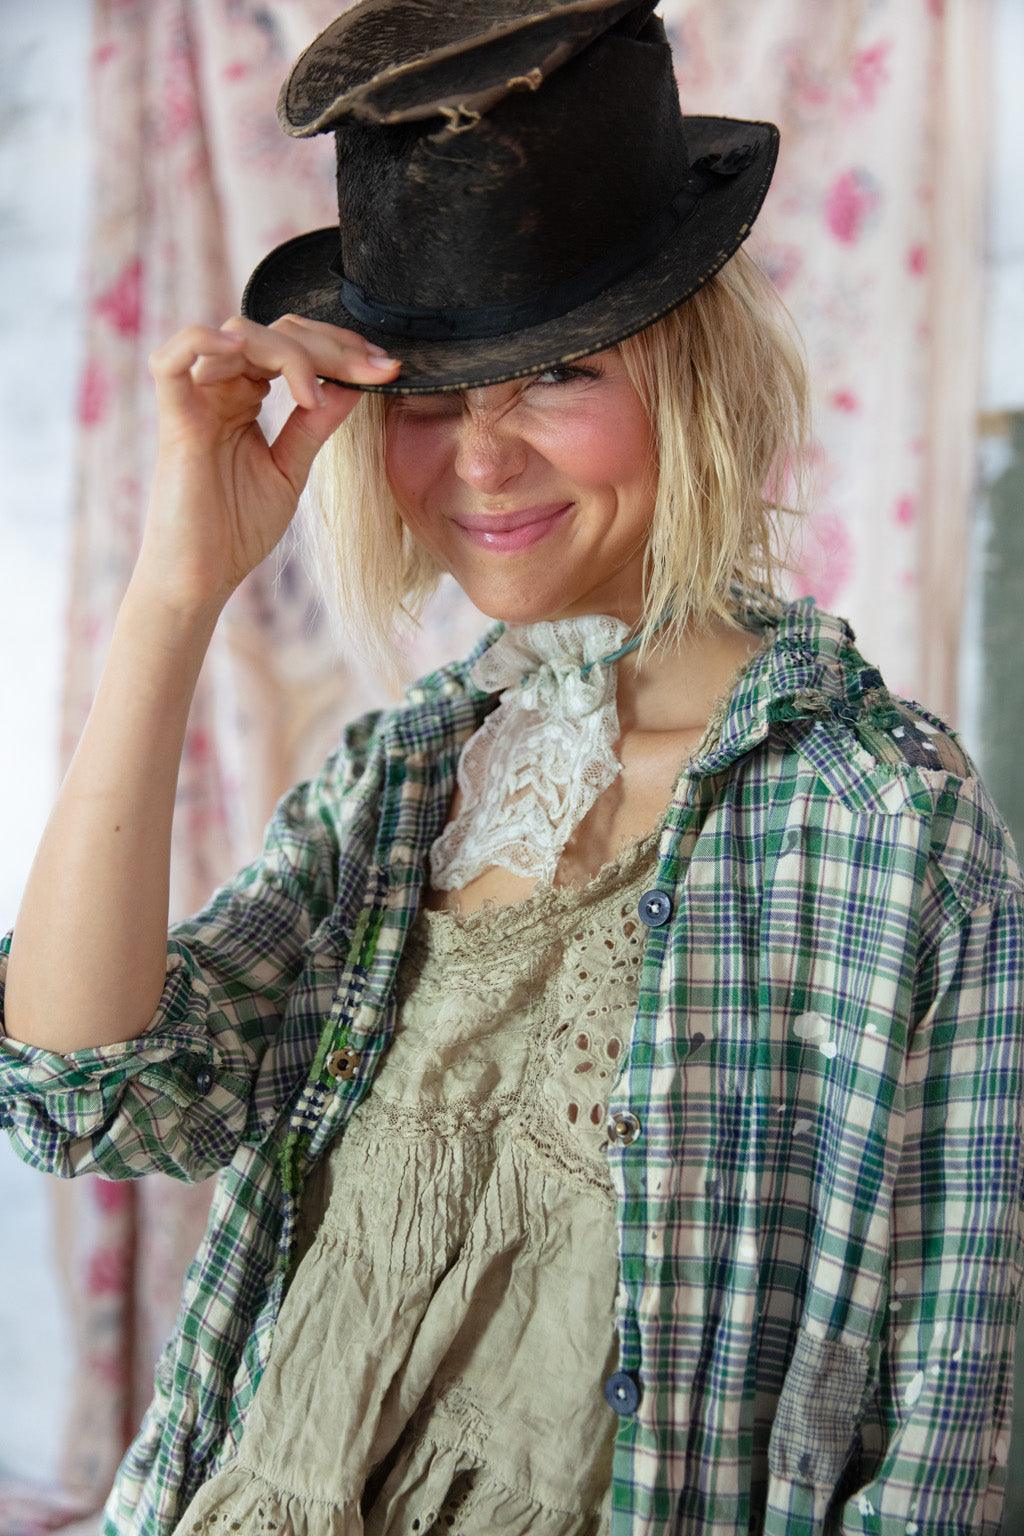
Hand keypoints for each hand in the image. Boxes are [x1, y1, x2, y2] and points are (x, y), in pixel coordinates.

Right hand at [138, 314, 401, 616]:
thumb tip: (353, 385)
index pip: (291, 346)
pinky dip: (208, 342)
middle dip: (331, 346)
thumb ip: (314, 425)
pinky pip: (172, 358)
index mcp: (243, 398)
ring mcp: (195, 400)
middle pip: (272, 332)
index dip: (340, 350)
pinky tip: (264, 368)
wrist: (201, 578)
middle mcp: (218, 390)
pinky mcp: (173, 419)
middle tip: (375, 369)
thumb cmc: (238, 530)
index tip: (386, 369)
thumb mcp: (291, 469)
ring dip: (292, 352)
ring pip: (238, 334)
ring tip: (320, 391)